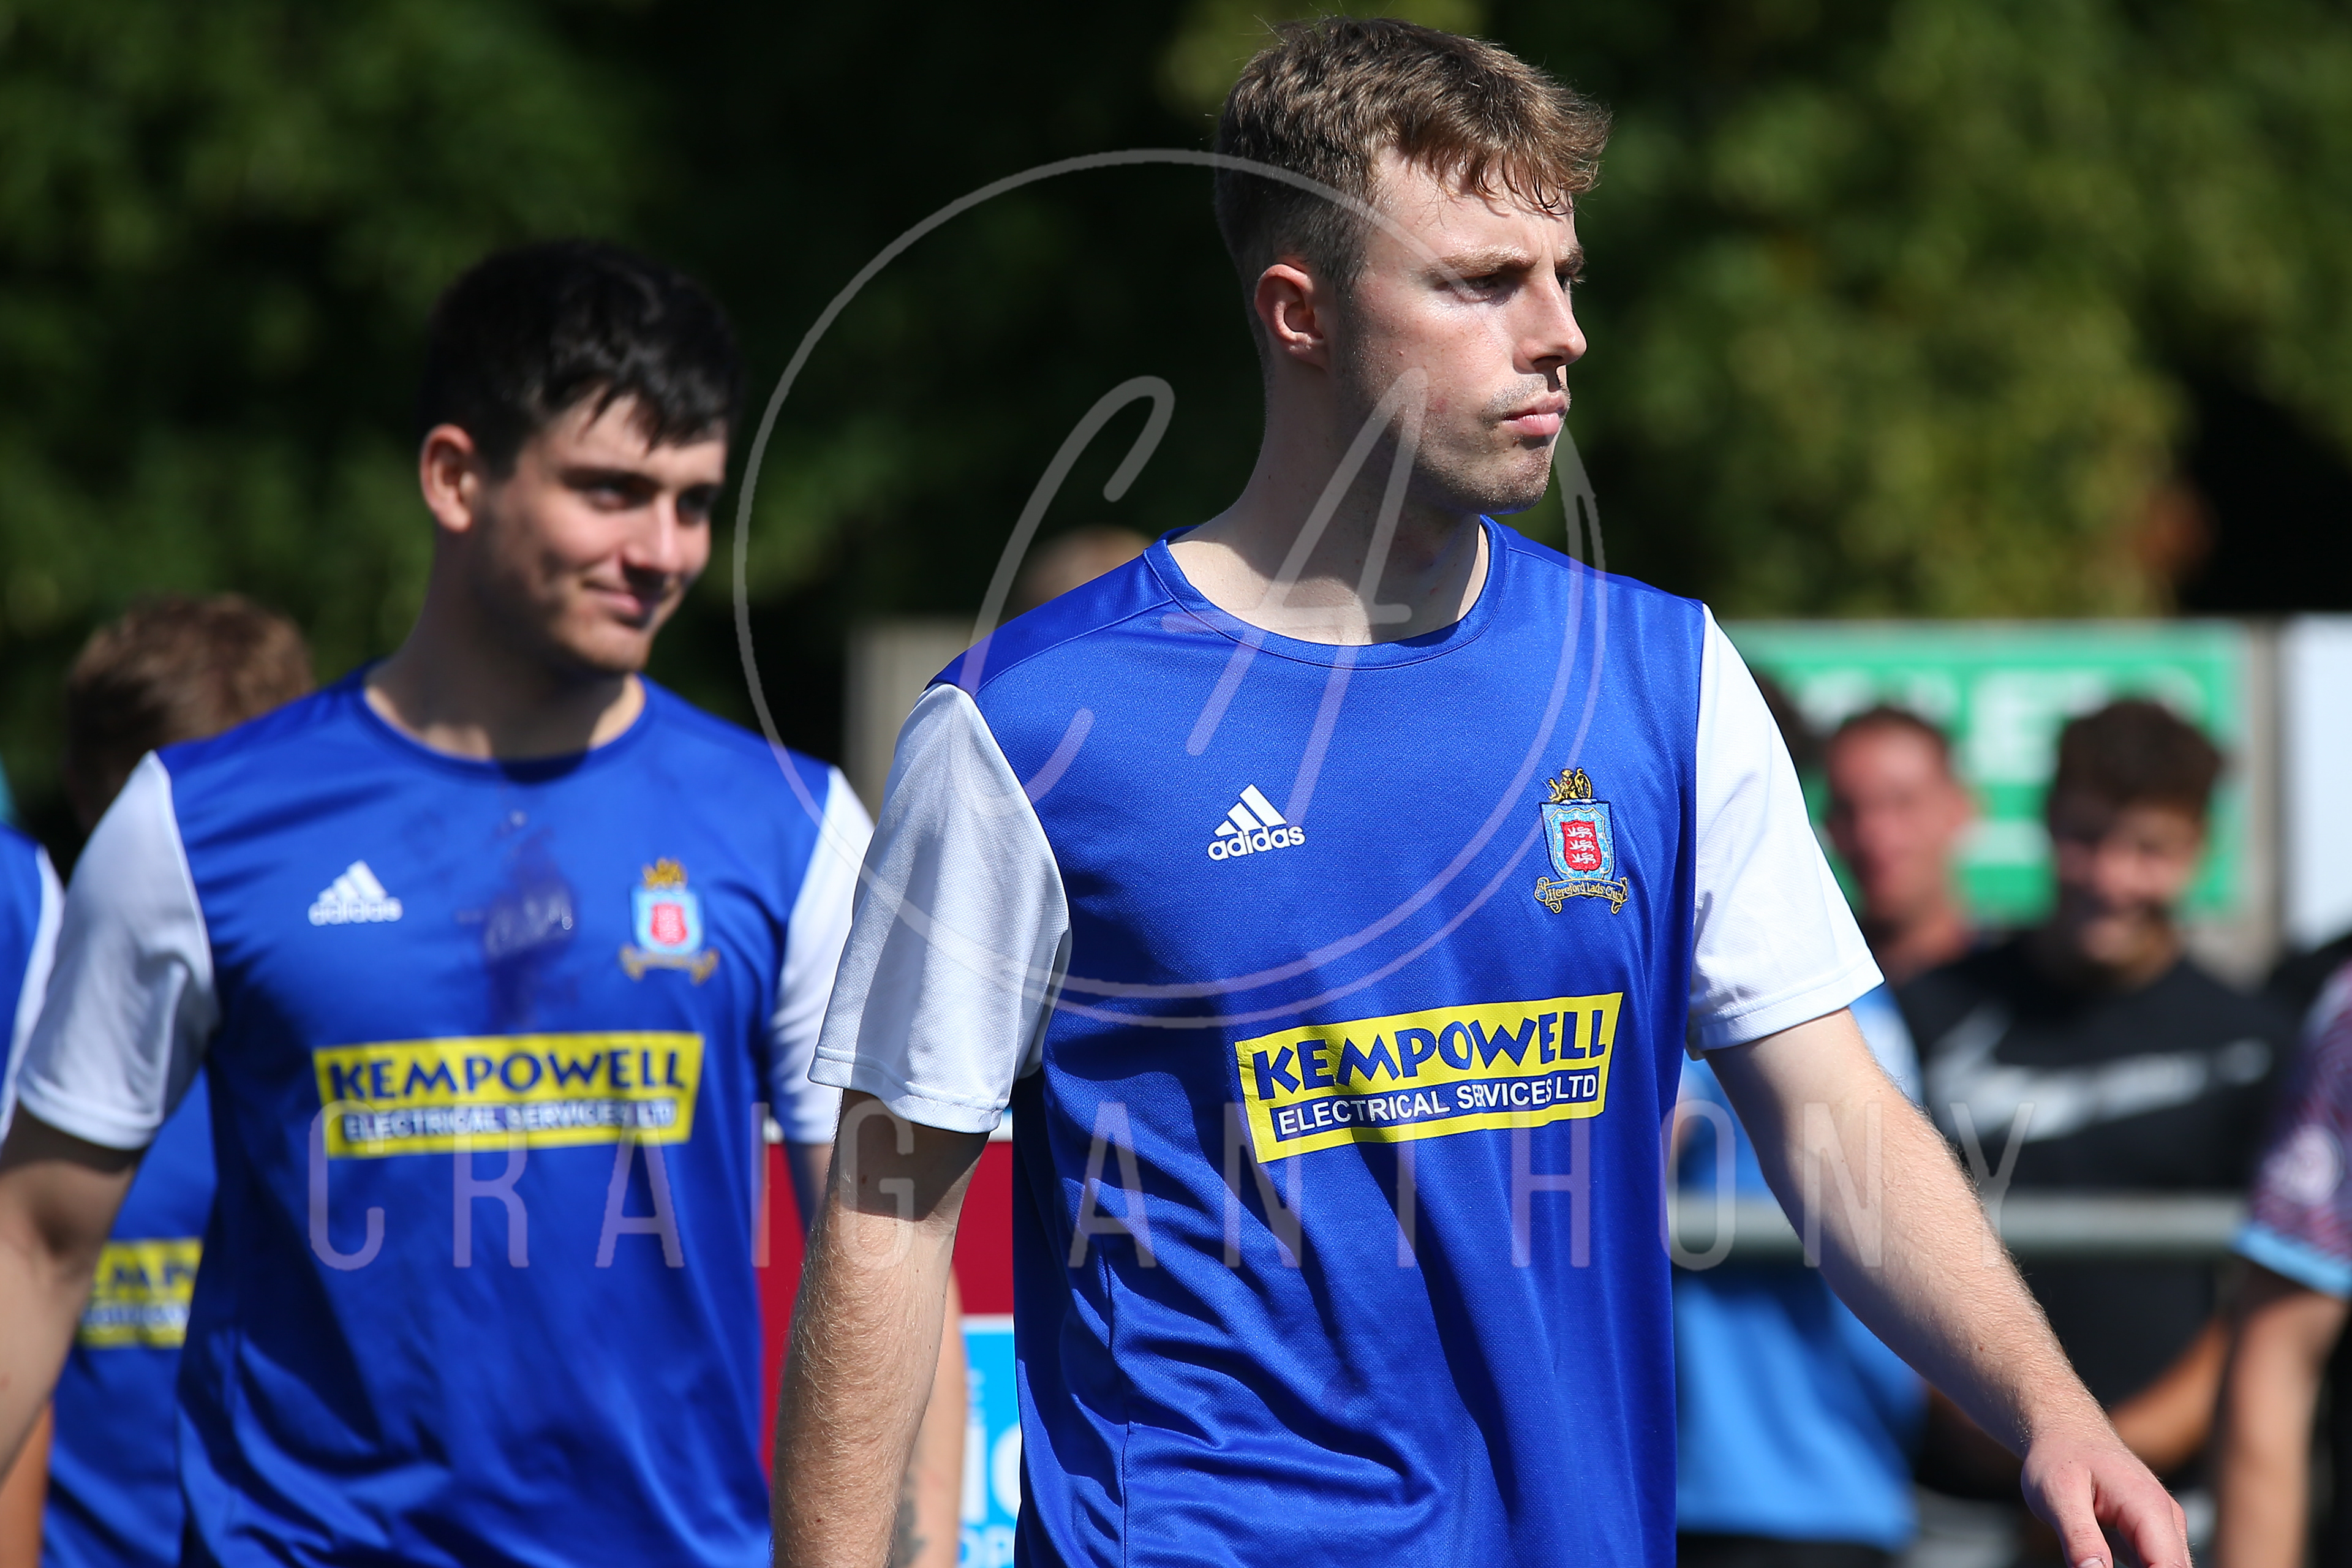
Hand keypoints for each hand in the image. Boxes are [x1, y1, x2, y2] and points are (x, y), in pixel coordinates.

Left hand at [2020, 1420, 2188, 1567]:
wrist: (2064, 1433)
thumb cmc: (2059, 1457)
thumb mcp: (2057, 1496)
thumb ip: (2080, 1538)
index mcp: (2149, 1507)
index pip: (2169, 1567)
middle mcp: (2166, 1519)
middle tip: (2094, 1562)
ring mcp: (2162, 1528)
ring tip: (2094, 1557)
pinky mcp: (2149, 1537)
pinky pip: (2153, 1566)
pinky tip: (2100, 1562)